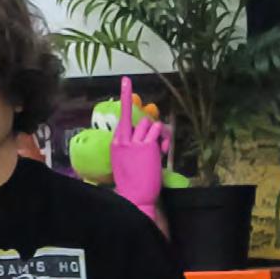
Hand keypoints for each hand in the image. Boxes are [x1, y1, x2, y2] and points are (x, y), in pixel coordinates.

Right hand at [111, 76, 171, 224]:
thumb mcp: (125, 162)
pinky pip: (158, 130)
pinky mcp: (147, 146)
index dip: (125, 99)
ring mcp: (135, 142)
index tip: (126, 81)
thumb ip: (131, 147)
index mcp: (116, 143)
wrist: (135, 197)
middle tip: (157, 143)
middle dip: (150, 129)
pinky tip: (163, 151)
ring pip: (149, 123)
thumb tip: (143, 136)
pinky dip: (164, 137)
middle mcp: (123, 139)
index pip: (122, 117)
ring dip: (158, 134)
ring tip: (160, 149)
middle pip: (139, 119)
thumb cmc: (132, 183)